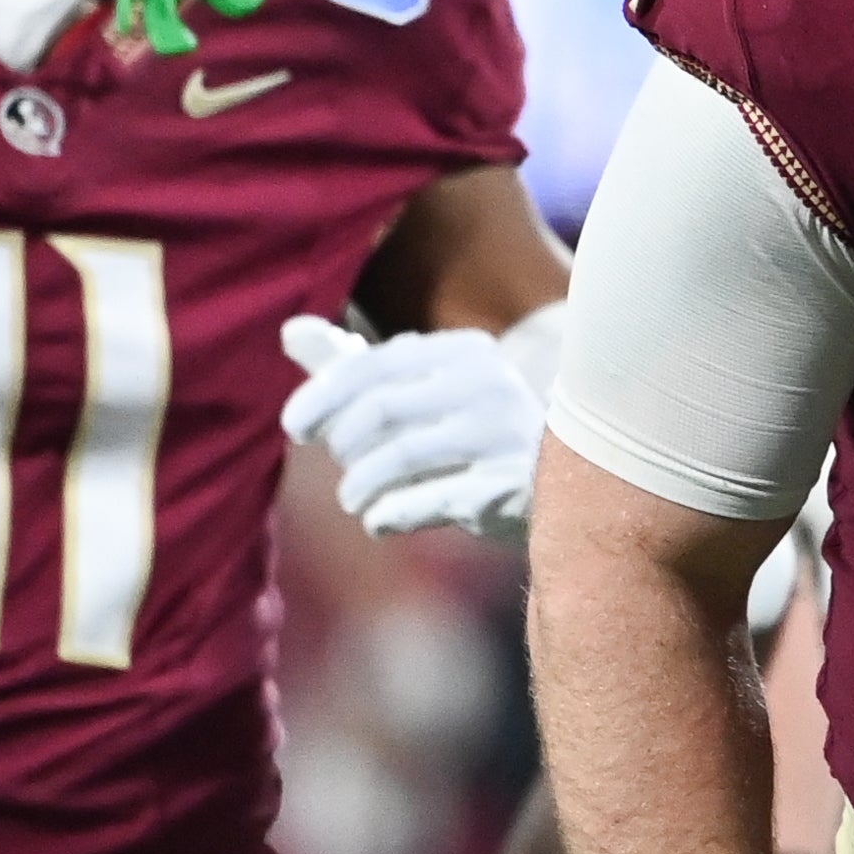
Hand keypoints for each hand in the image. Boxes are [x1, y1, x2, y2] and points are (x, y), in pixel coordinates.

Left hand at [282, 318, 543, 537]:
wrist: (564, 489)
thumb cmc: (471, 435)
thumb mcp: (419, 394)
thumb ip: (355, 366)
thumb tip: (290, 330)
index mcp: (466, 351)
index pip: (375, 364)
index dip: (324, 395)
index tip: (294, 428)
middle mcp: (489, 384)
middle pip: (381, 409)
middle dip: (344, 444)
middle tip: (342, 468)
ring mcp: (503, 436)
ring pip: (398, 457)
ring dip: (358, 486)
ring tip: (352, 500)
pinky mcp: (508, 489)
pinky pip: (426, 501)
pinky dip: (388, 515)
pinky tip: (377, 523)